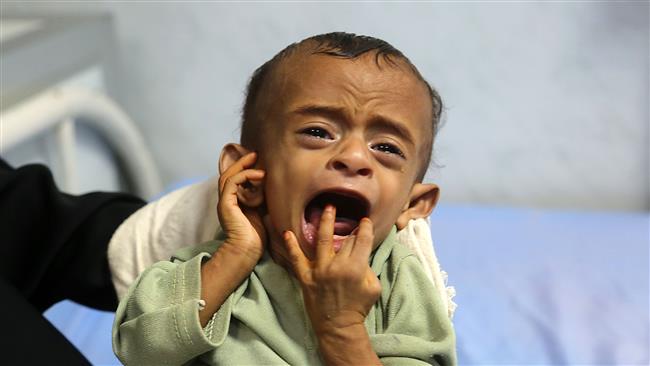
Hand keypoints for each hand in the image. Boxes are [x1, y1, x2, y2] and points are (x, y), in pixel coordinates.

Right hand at [217, 152, 265, 265]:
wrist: (247, 251)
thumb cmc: (257, 237)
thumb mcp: (262, 212)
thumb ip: (263, 199)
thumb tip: (272, 186)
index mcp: (234, 203)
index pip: (235, 180)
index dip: (244, 168)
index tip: (258, 160)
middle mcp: (227, 201)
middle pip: (228, 174)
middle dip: (241, 162)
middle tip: (255, 154)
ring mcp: (224, 202)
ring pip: (228, 176)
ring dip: (242, 166)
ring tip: (256, 160)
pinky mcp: (225, 204)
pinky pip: (231, 182)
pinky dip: (244, 175)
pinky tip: (259, 175)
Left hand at [283, 205, 380, 334]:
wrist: (339, 327)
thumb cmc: (358, 307)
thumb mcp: (373, 286)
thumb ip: (368, 266)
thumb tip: (360, 251)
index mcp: (356, 268)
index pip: (362, 240)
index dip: (364, 228)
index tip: (364, 221)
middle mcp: (337, 266)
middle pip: (344, 240)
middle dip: (348, 228)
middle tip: (347, 215)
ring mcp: (320, 271)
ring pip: (321, 240)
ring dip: (324, 221)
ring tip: (327, 208)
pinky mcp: (306, 278)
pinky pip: (297, 259)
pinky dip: (291, 246)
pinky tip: (286, 232)